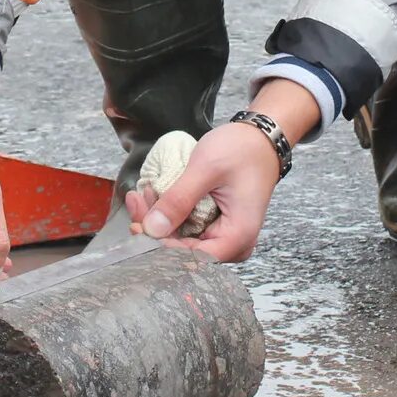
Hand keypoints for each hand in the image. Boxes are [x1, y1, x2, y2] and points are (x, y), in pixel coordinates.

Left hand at [124, 79, 318, 261]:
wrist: (260, 138)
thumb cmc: (241, 150)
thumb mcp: (205, 170)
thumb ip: (179, 200)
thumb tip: (151, 230)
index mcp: (237, 237)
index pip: (192, 259)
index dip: (161, 247)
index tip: (138, 225)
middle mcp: (233, 244)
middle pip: (185, 251)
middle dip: (156, 228)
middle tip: (137, 200)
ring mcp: (224, 236)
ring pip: (183, 239)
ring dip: (160, 219)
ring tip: (143, 193)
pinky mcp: (216, 226)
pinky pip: (188, 227)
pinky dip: (170, 212)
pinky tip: (155, 195)